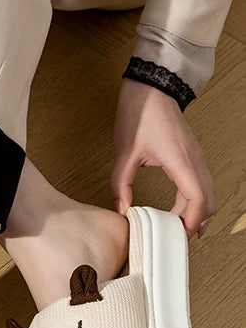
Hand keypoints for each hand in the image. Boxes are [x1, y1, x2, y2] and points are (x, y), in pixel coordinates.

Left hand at [111, 78, 215, 236]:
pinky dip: (196, 199)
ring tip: (180, 229)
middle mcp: (195, 160)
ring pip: (208, 191)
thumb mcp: (124, 152)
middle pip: (208, 199)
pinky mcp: (192, 155)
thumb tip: (121, 209)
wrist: (151, 89)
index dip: (191, 220)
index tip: (178, 235)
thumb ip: (121, 183)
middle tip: (177, 238)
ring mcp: (196, 157)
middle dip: (196, 221)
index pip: (197, 198)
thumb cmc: (139, 115)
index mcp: (180, 161)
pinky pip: (201, 182)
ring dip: (198, 211)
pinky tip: (181, 209)